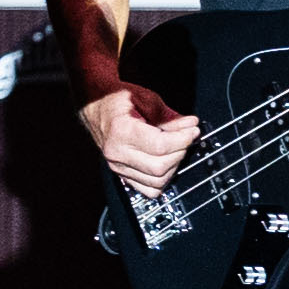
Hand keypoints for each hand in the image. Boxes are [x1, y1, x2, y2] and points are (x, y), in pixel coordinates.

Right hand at [80, 84, 199, 192]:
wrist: (96, 106)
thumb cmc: (118, 100)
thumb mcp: (146, 99)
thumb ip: (169, 116)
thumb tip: (190, 125)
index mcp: (121, 131)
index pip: (160, 145)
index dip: (182, 139)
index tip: (192, 130)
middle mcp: (117, 153)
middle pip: (160, 166)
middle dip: (181, 151)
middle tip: (188, 137)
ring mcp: (117, 166)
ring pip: (156, 181)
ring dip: (174, 166)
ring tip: (178, 149)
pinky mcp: (121, 174)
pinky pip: (147, 190)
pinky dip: (163, 181)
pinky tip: (168, 164)